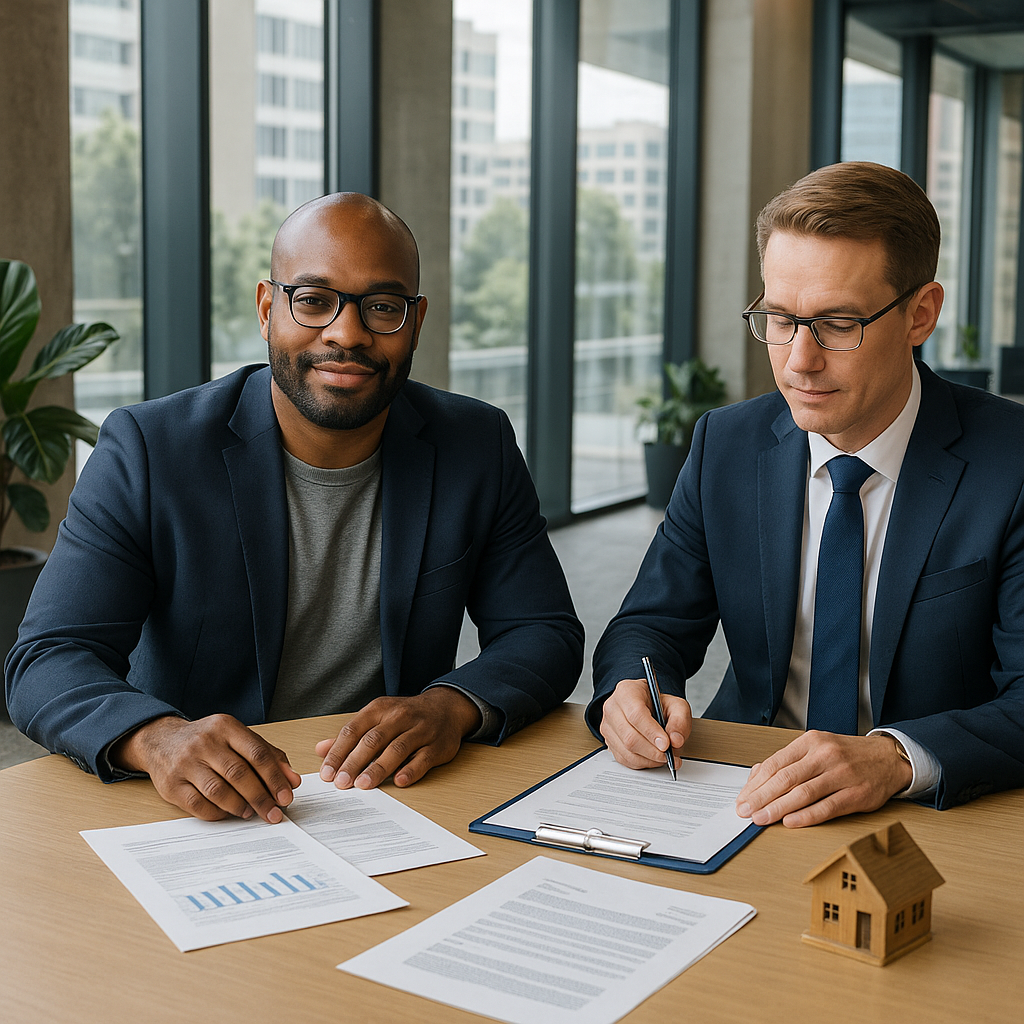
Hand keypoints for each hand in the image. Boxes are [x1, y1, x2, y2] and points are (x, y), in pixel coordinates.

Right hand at [110, 714, 300, 823]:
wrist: (162, 741)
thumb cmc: (208, 742)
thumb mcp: (237, 738)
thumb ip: (267, 756)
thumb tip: (292, 780)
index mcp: (225, 727)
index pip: (257, 753)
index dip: (275, 777)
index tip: (286, 796)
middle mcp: (204, 742)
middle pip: (239, 774)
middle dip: (261, 797)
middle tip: (274, 813)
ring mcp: (185, 763)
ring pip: (218, 791)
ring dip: (240, 806)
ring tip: (251, 812)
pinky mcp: (171, 785)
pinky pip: (198, 805)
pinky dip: (218, 813)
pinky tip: (229, 813)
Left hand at [315, 688, 481, 789]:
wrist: (446, 707)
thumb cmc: (406, 716)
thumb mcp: (377, 717)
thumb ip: (351, 734)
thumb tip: (321, 749)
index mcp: (380, 709)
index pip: (354, 730)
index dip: (338, 752)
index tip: (327, 772)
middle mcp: (399, 717)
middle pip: (373, 740)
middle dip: (354, 762)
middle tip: (341, 782)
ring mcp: (420, 730)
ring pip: (396, 749)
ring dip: (378, 768)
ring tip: (363, 784)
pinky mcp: (437, 745)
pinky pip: (423, 758)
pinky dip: (411, 770)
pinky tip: (399, 781)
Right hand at [599, 677, 691, 769]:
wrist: (646, 707)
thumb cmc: (658, 704)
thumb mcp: (676, 705)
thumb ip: (680, 721)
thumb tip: (675, 741)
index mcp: (627, 692)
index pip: (636, 715)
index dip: (651, 732)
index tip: (666, 744)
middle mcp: (613, 708)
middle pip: (629, 736)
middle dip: (652, 751)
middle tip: (669, 755)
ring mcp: (608, 726)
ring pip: (626, 750)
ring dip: (649, 759)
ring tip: (664, 757)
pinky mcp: (608, 742)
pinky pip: (624, 759)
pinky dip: (642, 763)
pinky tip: (653, 758)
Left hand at [735, 731, 913, 827]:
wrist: (888, 757)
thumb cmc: (846, 755)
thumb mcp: (816, 748)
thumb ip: (789, 761)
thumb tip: (757, 778)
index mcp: (810, 741)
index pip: (775, 763)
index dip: (755, 784)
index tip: (743, 798)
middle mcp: (824, 755)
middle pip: (785, 778)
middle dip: (761, 797)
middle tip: (746, 812)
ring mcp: (842, 774)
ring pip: (803, 793)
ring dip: (778, 809)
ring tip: (761, 819)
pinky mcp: (857, 794)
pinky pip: (827, 807)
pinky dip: (806, 816)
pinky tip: (790, 822)